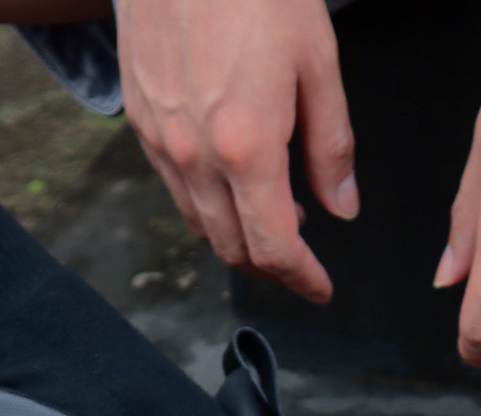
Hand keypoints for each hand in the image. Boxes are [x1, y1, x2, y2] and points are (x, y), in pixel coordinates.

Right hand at [117, 0, 358, 303]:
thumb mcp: (317, 62)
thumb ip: (332, 145)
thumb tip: (342, 205)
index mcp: (248, 147)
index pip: (274, 246)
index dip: (301, 278)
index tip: (320, 288)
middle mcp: (196, 157)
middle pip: (233, 248)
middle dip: (271, 266)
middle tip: (301, 260)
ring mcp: (161, 142)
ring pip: (200, 224)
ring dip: (237, 236)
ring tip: (274, 216)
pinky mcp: (138, 122)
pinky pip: (175, 187)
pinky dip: (206, 203)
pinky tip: (233, 181)